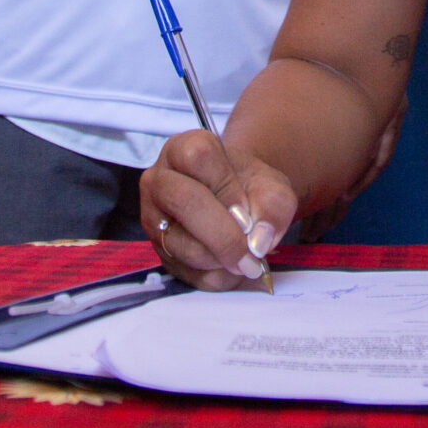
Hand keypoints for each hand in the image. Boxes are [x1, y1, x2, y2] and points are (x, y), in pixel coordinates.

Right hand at [141, 130, 296, 291]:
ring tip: (248, 261)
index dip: (227, 187)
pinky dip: (218, 277)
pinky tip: (235, 269)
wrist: (236, 204)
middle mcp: (158, 181)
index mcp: (182, 150)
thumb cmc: (248, 188)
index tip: (248, 211)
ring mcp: (153, 219)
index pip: (198, 156)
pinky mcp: (159, 254)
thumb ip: (273, 205)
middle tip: (253, 254)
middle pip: (184, 200)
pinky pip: (187, 272)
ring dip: (222, 259)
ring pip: (182, 244)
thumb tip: (258, 242)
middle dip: (224, 234)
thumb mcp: (271, 186)